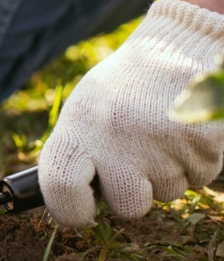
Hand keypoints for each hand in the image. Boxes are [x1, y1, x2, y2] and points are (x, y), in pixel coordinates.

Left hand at [38, 0, 223, 226]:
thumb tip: (66, 199)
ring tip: (159, 135)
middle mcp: (116, 139)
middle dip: (132, 195)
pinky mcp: (200, 146)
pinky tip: (182, 131)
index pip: (60, 187)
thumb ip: (76, 152)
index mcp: (78, 128)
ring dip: (165, 175)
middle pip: (126, 207)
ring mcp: (161, 145)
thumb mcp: (85, 109)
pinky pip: (196, 179)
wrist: (178, 47)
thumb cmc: (125, 87)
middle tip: (134, 165)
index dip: (70, 211)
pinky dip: (191, 163)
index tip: (81, 213)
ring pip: (166, 194)